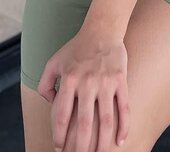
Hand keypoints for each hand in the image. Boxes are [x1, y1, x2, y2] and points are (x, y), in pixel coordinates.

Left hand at [37, 27, 130, 151]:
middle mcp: (87, 83)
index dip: (59, 136)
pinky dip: (123, 127)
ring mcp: (105, 83)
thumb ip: (45, 83)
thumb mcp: (54, 61)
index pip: (62, 116)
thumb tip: (49, 104)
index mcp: (69, 80)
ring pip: (106, 121)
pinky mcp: (120, 81)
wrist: (102, 29)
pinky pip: (124, 108)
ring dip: (103, 143)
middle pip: (84, 124)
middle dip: (81, 147)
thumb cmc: (76, 47)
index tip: (59, 148)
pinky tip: (121, 141)